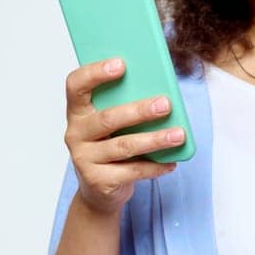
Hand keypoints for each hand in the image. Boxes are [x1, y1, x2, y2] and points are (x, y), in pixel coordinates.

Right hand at [65, 57, 185, 215]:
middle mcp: (75, 134)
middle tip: (166, 104)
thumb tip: (160, 92)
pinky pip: (132, 171)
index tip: (121, 64)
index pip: (76, 86)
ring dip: (155, 140)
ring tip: (179, 135)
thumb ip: (124, 106)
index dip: (95, 73)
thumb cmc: (109, 146)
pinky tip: (172, 161)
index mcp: (77, 112)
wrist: (99, 190)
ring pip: (124, 146)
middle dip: (140, 111)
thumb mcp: (112, 125)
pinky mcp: (98, 181)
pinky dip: (155, 166)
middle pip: (108, 118)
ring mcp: (84, 159)